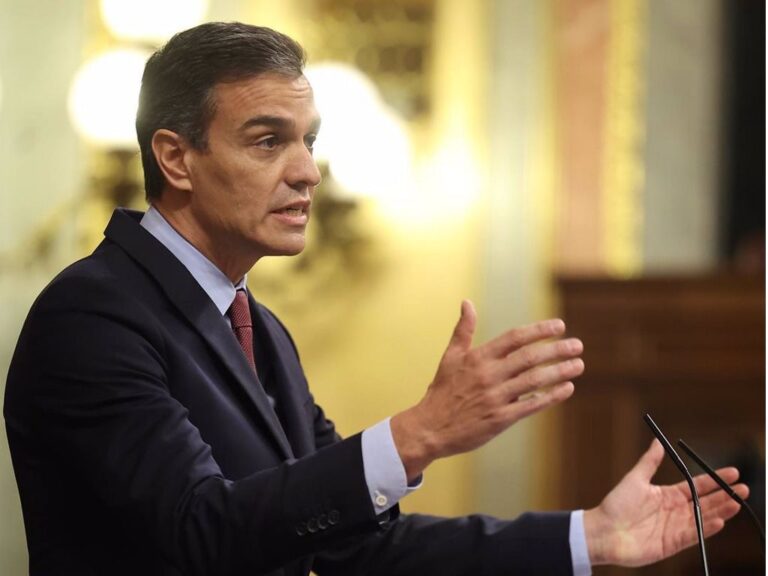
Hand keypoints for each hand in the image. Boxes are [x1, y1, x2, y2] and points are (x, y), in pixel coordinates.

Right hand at [391, 300, 582, 480]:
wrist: (430, 428)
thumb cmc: (442, 391)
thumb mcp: (450, 357)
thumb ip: (463, 330)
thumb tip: (467, 302)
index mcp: (477, 358)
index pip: (514, 338)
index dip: (538, 331)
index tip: (560, 326)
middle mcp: (488, 375)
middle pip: (529, 358)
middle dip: (556, 350)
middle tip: (578, 345)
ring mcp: (495, 398)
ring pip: (534, 381)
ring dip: (559, 372)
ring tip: (578, 365)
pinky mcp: (500, 419)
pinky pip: (531, 405)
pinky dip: (551, 396)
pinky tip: (566, 388)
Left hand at [584, 439, 748, 566]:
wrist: (603, 531)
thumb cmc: (615, 505)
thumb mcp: (635, 479)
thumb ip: (649, 461)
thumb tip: (657, 441)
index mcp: (667, 495)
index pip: (697, 486)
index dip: (715, 480)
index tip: (733, 472)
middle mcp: (675, 511)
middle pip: (705, 502)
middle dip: (725, 495)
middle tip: (744, 488)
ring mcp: (675, 527)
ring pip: (704, 518)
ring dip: (721, 511)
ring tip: (737, 503)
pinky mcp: (673, 543)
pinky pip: (694, 535)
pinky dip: (707, 528)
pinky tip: (720, 521)